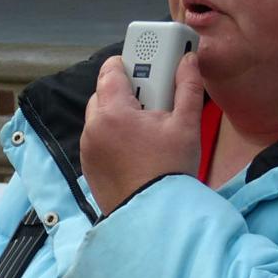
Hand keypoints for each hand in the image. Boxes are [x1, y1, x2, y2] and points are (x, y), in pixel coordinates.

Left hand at [80, 52, 204, 212]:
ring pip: (100, 118)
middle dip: (126, 91)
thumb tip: (188, 60)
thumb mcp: (185, 125)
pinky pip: (98, 140)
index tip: (146, 63)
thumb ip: (187, 87)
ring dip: (118, 114)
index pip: (111, 70)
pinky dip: (112, 136)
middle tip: (153, 99)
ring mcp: (88, 149)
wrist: (155, 216)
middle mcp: (93, 128)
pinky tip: (136, 147)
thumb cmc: (170, 171)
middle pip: (104, 93)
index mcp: (113, 112)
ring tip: (147, 127)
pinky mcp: (89, 166)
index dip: (129, 62)